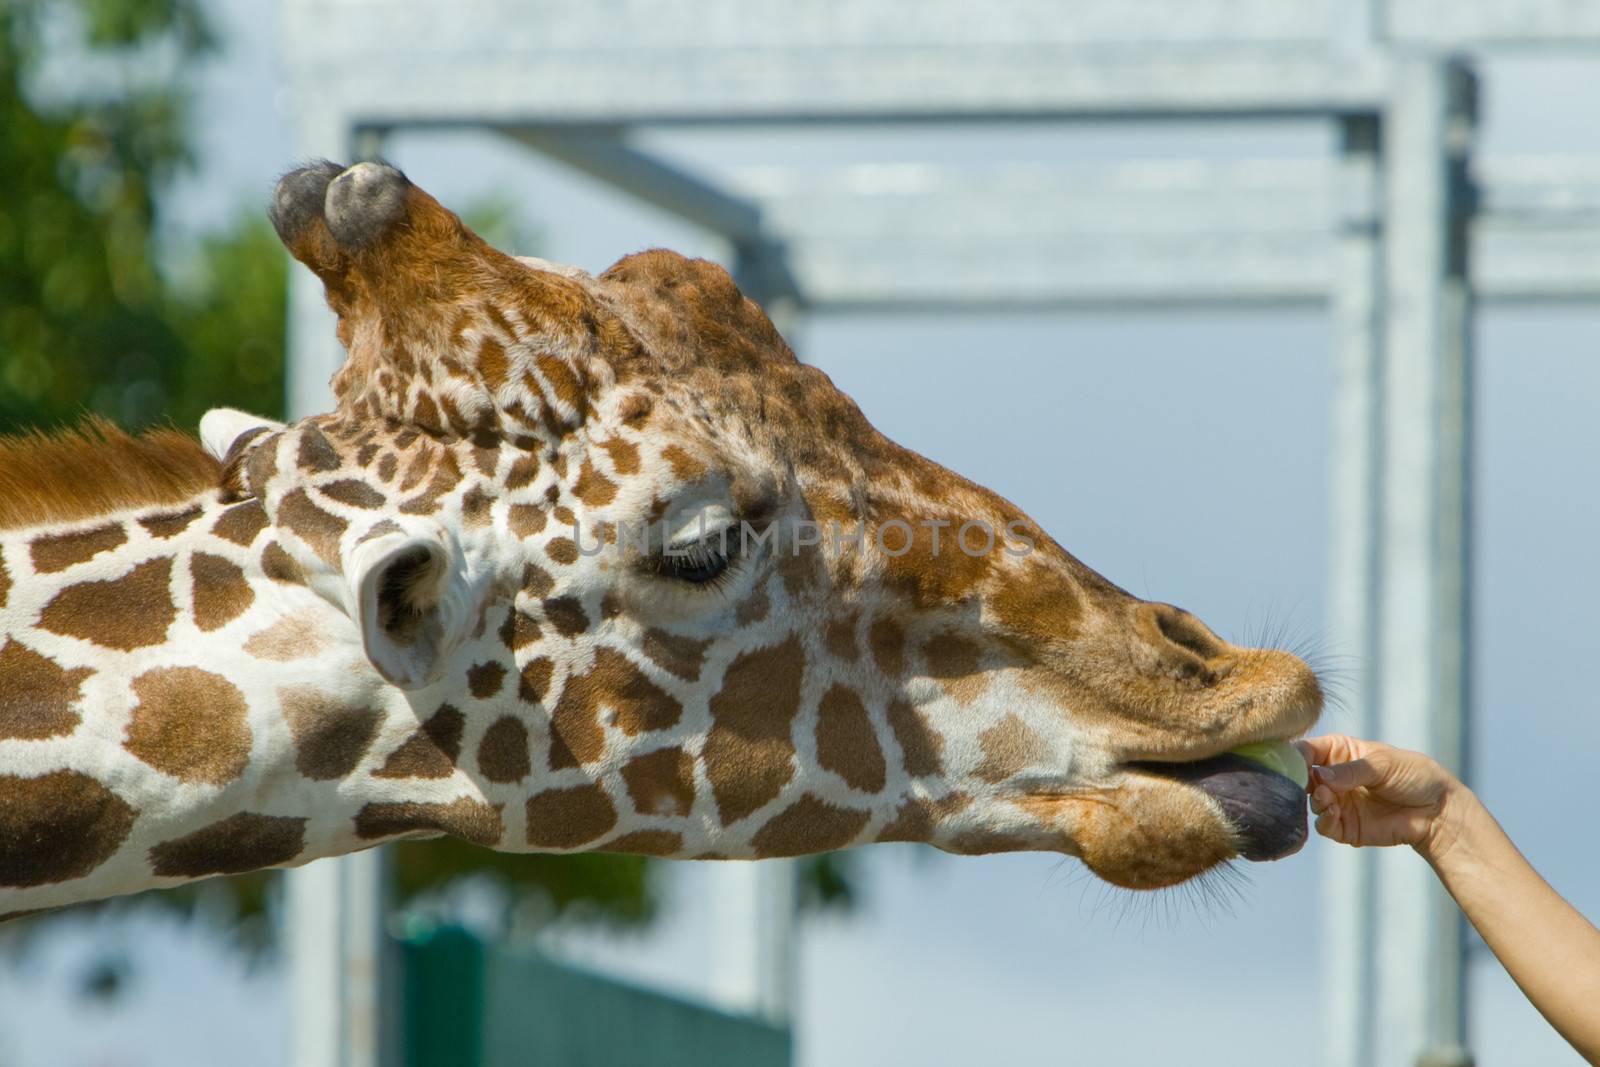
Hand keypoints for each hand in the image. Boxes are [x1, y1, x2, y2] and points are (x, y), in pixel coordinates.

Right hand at [1295, 734, 1465, 858]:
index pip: (1307, 751)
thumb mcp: (1383, 764)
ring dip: (1314, 800)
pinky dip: (1323, 819)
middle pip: (1301, 778)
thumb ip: (1351, 771)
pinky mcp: (1344, 826)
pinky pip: (1323, 825)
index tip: (1289, 762)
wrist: (1438, 811)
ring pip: (1309, 802)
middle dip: (1298, 781)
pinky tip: (1333, 813)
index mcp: (1339, 752)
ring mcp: (1337, 802)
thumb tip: (1319, 777)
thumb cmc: (1414, 776)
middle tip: (1303, 784)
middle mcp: (1332, 777)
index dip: (1295, 755)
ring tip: (1326, 798)